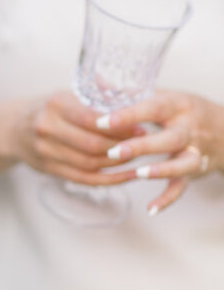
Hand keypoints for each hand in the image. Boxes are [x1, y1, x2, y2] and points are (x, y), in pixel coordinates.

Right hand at [11, 91, 139, 184]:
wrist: (13, 129)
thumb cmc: (50, 110)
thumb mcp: (66, 95)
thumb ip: (94, 97)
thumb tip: (134, 96)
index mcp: (55, 105)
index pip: (92, 119)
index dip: (119, 127)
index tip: (141, 127)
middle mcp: (47, 128)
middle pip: (92, 145)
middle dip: (122, 147)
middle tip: (143, 144)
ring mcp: (45, 151)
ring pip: (88, 164)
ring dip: (116, 165)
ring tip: (137, 159)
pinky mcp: (48, 169)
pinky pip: (82, 179)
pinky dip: (106, 180)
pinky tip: (124, 177)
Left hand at [89, 91, 222, 214]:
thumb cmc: (184, 111)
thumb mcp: (165, 96)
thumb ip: (132, 93)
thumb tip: (95, 81)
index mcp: (178, 106)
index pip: (154, 108)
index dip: (128, 114)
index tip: (102, 121)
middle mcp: (189, 128)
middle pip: (169, 138)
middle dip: (142, 145)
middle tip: (113, 152)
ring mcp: (194, 151)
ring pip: (181, 163)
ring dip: (160, 170)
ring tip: (138, 174)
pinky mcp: (194, 171)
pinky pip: (183, 187)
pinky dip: (168, 199)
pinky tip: (150, 209)